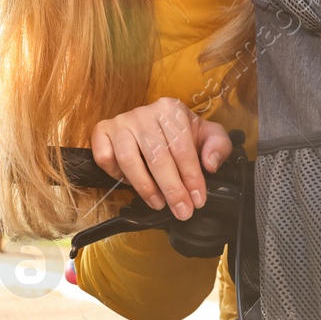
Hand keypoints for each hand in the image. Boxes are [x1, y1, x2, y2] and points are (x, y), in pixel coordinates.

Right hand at [91, 98, 231, 221]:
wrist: (155, 122)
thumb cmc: (181, 131)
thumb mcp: (207, 134)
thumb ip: (218, 146)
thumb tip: (210, 164)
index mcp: (170, 109)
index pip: (182, 148)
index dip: (191, 177)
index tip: (198, 200)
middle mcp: (143, 113)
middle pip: (157, 156)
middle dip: (172, 189)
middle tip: (182, 210)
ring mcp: (121, 122)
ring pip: (129, 159)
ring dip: (145, 187)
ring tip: (159, 203)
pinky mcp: (102, 131)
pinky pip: (105, 157)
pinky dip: (116, 175)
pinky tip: (131, 183)